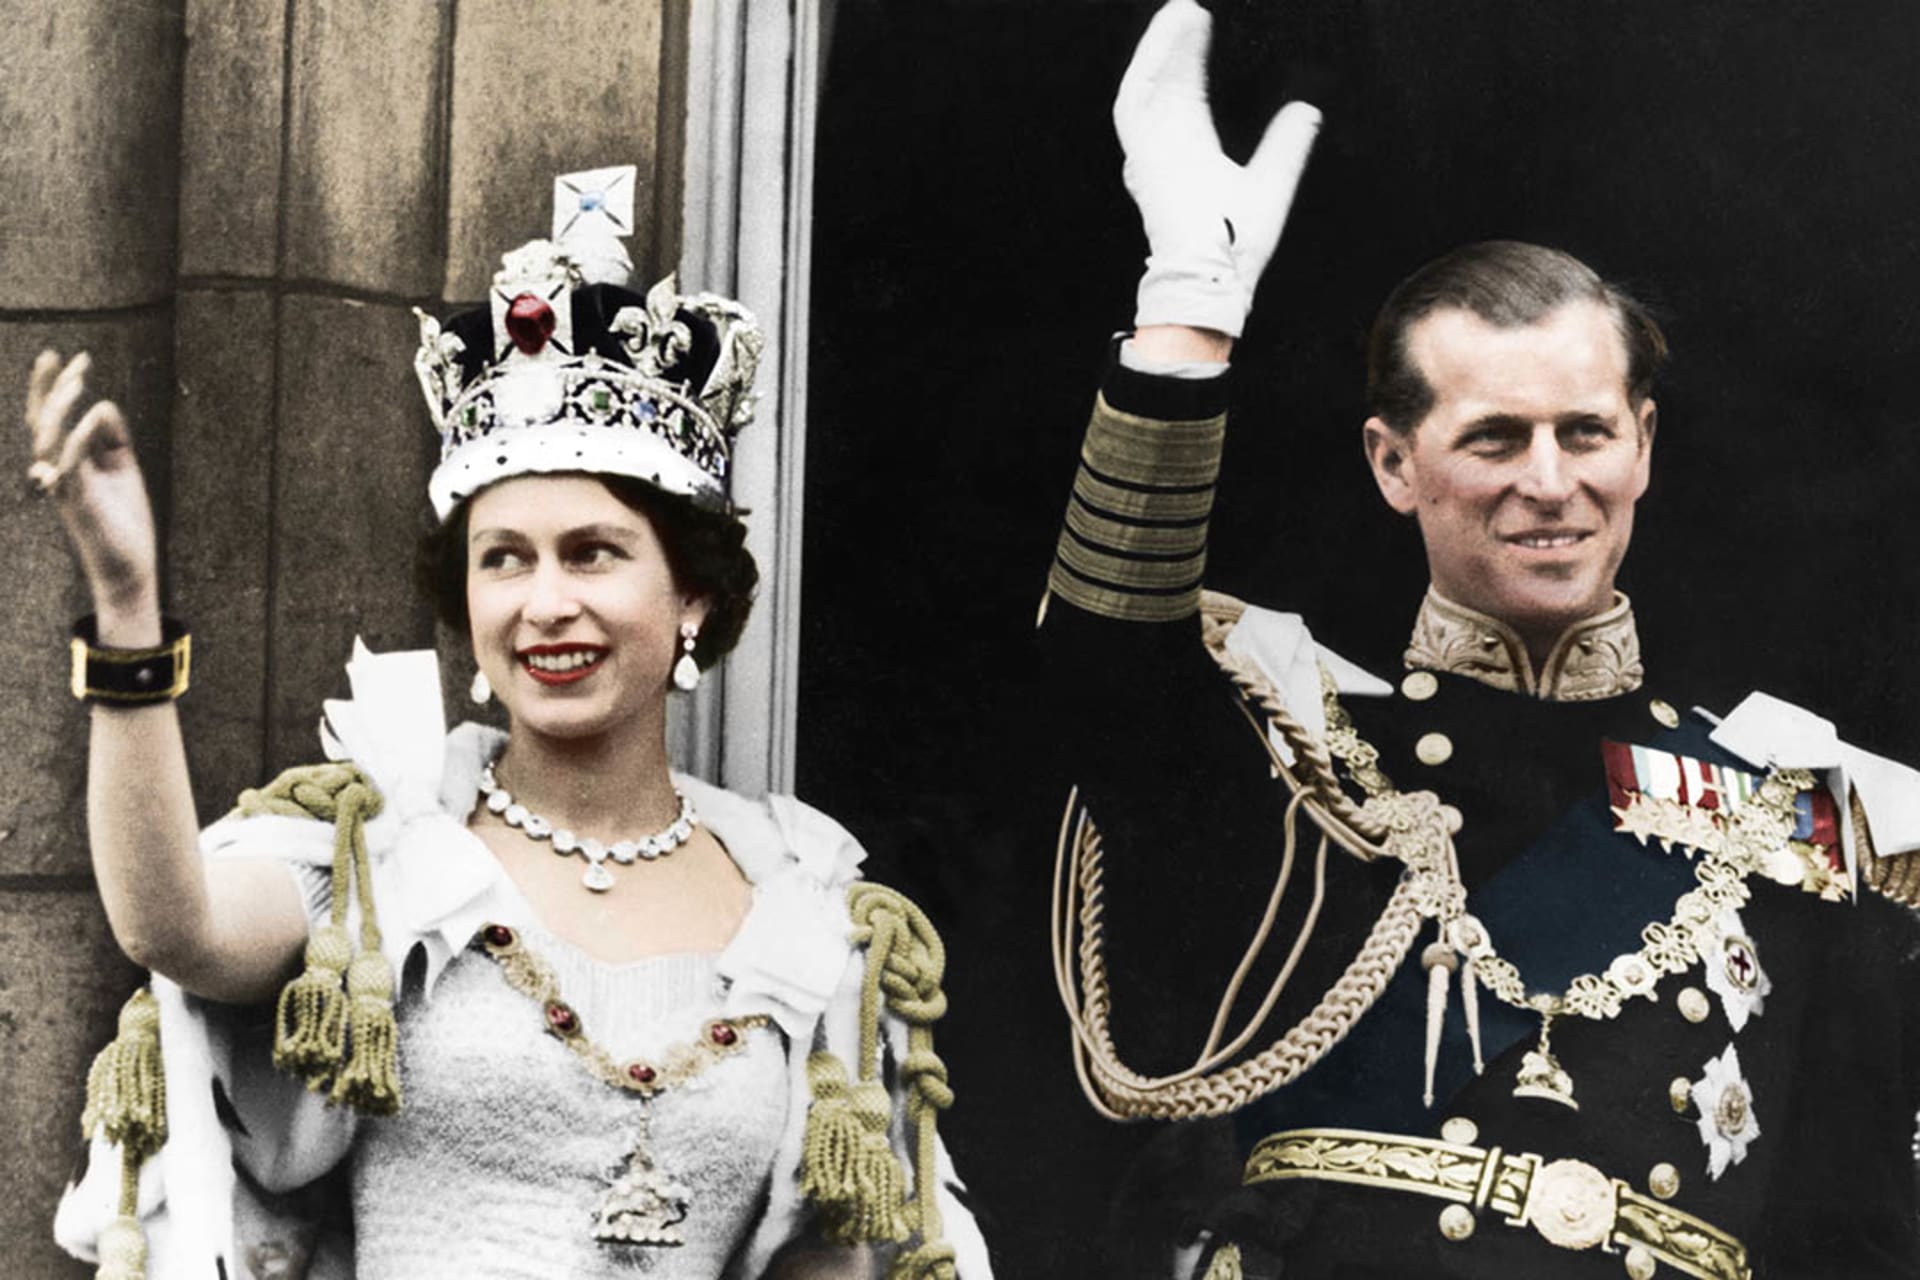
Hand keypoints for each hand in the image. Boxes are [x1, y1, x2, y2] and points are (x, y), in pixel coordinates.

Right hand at [24, 350, 160, 626]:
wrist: (129, 566)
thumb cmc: (123, 519)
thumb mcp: (123, 470)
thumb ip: (113, 439)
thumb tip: (104, 405)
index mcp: (66, 460)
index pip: (51, 417)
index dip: (54, 386)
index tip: (71, 357)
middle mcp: (56, 470)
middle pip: (41, 422)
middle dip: (52, 388)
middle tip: (71, 359)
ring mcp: (64, 487)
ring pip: (46, 441)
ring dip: (60, 409)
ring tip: (78, 383)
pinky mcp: (79, 504)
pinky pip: (69, 467)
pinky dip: (78, 440)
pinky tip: (92, 416)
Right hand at [1115, 0, 1321, 337]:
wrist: (1217, 275)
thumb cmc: (1238, 246)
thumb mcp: (1273, 181)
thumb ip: (1287, 144)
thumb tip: (1306, 111)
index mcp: (1190, 153)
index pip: (1189, 94)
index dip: (1194, 59)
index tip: (1204, 24)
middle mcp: (1166, 148)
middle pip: (1168, 82)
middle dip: (1177, 44)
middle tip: (1192, 6)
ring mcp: (1151, 151)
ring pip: (1148, 84)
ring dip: (1162, 46)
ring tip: (1182, 9)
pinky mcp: (1143, 155)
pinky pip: (1136, 100)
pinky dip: (1150, 64)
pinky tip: (1169, 34)